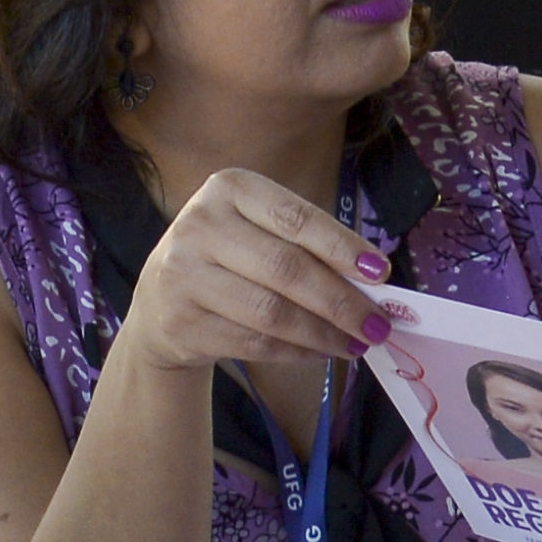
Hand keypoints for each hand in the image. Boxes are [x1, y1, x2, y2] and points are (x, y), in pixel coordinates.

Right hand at [107, 166, 382, 391]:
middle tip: (379, 324)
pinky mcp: (181, 322)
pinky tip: (320, 352)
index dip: (342, 247)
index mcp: (229, 189)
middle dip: (341, 301)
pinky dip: (297, 352)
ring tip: (356, 343)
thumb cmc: (229, 257)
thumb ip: (308, 247)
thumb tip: (374, 284)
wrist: (160, 301)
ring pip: (272, 313)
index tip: (381, 274)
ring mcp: (183, 275)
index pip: (295, 218)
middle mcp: (200, 224)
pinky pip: (254, 343)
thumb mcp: (259, 231)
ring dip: (323, 333)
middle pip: (286, 269)